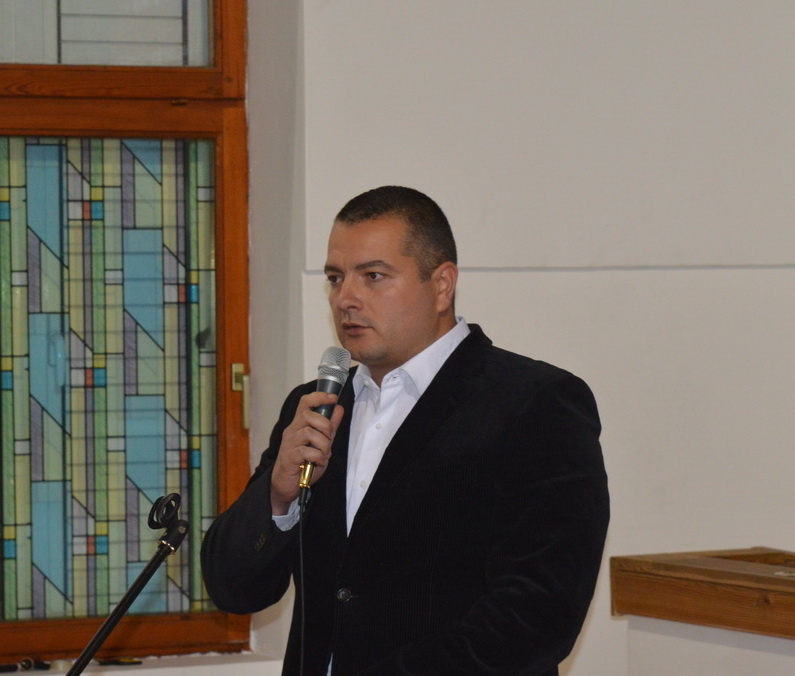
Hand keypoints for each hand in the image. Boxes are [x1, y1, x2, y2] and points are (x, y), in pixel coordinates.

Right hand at [270, 391, 344, 514]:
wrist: (286, 484)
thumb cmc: (303, 462)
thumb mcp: (321, 443)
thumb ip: (330, 427)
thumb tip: (339, 408)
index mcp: (299, 424)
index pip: (305, 402)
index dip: (319, 396)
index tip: (333, 398)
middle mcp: (292, 430)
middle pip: (308, 415)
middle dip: (325, 426)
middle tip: (329, 439)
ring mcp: (289, 443)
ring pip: (308, 433)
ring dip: (323, 444)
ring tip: (324, 454)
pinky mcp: (288, 457)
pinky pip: (306, 451)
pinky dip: (318, 457)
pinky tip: (319, 463)